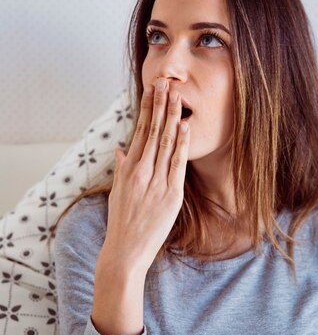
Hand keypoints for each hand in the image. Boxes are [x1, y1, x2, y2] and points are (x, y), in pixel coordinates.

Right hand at [99, 79, 190, 274]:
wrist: (124, 252)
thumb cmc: (121, 223)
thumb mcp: (117, 193)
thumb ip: (121, 170)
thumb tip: (121, 150)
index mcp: (128, 170)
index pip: (139, 132)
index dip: (146, 109)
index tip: (151, 91)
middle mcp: (141, 172)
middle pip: (153, 132)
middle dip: (160, 105)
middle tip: (165, 82)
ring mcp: (156, 182)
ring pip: (165, 143)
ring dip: (171, 117)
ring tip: (176, 96)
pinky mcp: (171, 195)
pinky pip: (177, 164)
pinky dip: (181, 144)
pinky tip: (184, 126)